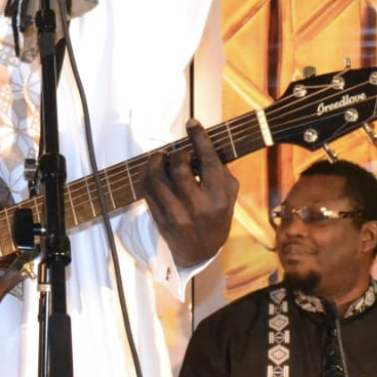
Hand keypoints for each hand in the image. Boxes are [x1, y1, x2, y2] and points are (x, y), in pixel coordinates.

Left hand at [142, 121, 238, 268]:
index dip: (200, 139)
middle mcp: (197, 207)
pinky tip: (153, 172)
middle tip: (177, 151)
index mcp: (219, 199)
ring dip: (156, 162)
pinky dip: (147, 176)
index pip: (209, 162)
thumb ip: (221, 172)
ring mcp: (176, 215)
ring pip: (157, 179)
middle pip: (179, 168)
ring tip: (160, 158)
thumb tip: (205, 146)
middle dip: (176, 153)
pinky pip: (147, 191)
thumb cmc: (217, 218)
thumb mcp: (229, 197)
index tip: (192, 124)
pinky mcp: (160, 220)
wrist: (200, 252)